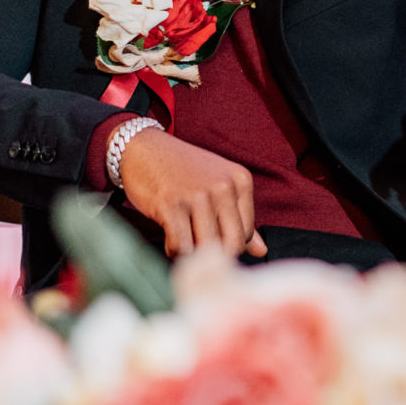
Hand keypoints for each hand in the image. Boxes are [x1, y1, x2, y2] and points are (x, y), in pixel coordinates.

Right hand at [117, 129, 267, 258]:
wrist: (143, 149)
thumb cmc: (183, 171)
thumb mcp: (218, 186)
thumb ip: (240, 219)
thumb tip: (262, 251)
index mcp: (240, 180)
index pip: (246, 233)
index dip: (228, 244)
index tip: (211, 238)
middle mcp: (223, 186)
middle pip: (231, 244)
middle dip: (214, 254)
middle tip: (197, 246)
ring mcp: (197, 194)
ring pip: (206, 247)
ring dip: (192, 253)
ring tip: (183, 240)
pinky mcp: (171, 204)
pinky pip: (181, 246)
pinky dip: (174, 250)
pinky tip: (170, 238)